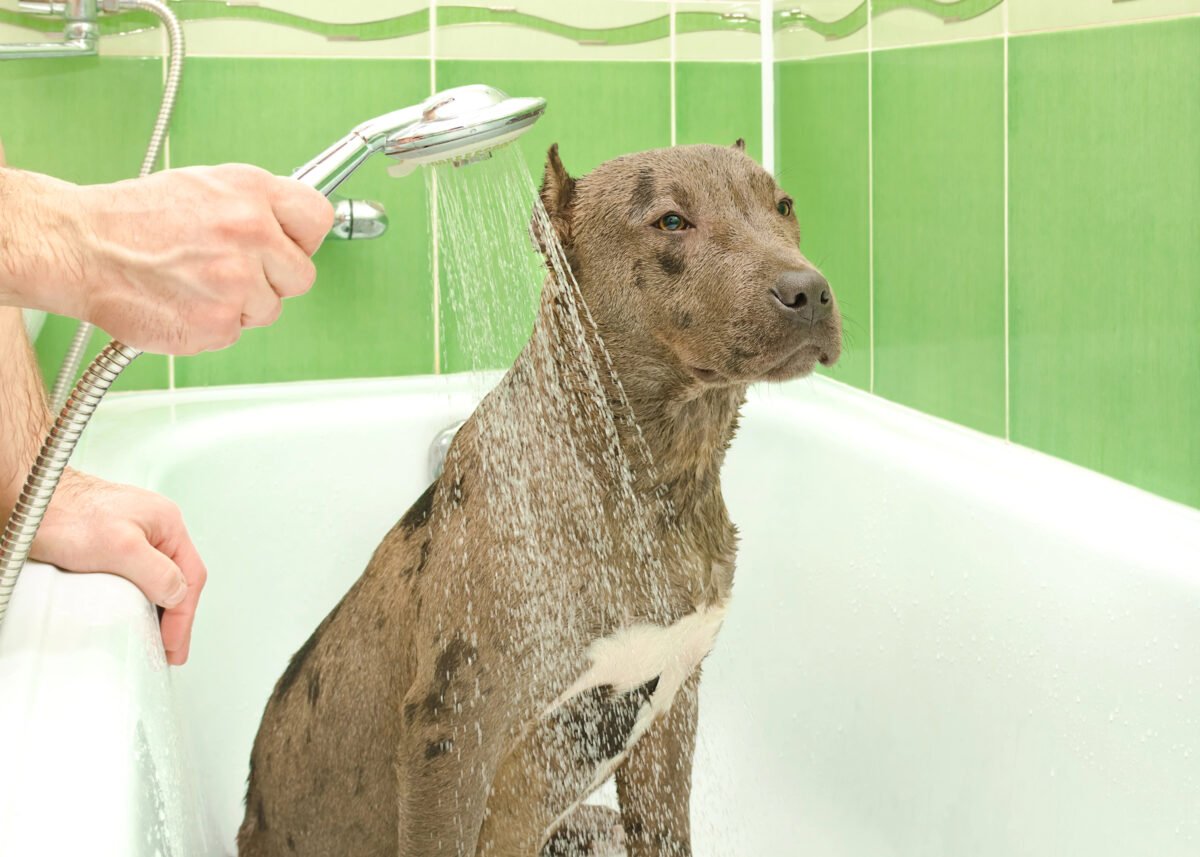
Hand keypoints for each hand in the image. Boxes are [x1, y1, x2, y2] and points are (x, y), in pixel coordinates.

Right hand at [0, 164, 332, 353]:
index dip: (302, 238)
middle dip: (273, 278)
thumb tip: (291, 225)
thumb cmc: (133, 218)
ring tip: (196, 282)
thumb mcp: (205, 186)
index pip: (317, 217)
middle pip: (301, 275)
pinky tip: (183, 301)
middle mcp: (250, 233)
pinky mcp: (218, 324)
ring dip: (241, 304)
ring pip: (269, 309)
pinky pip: (236, 332)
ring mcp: (236, 282)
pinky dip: (212, 324)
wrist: (79, 247)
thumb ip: (255, 205)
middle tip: (232, 270)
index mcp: (251, 192)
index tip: (289, 245)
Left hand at [31, 469, 206, 665]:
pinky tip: (132, 611)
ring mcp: (134, 534)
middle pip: (178, 579)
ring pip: (158, 577)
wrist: (29, 496)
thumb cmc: (65, 512)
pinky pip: (136, 575)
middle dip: (176, 617)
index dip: (184, 617)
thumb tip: (178, 595)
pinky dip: (140, 598)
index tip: (173, 647)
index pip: (190, 578)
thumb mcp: (119, 546)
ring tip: (155, 638)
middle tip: (169, 650)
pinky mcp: (111, 543)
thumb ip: (157, 572)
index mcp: (167, 524)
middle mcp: (155, 528)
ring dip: (159, 608)